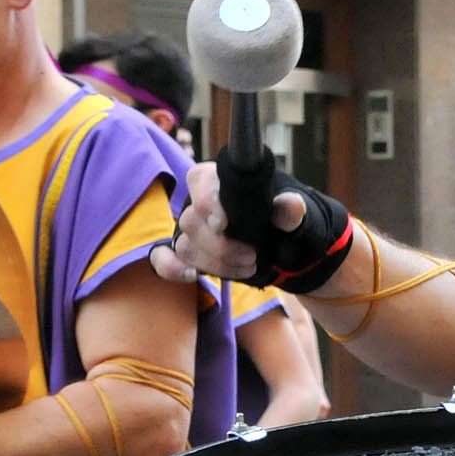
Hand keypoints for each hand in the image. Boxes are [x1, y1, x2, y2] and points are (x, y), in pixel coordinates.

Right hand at [153, 160, 295, 285]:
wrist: (281, 244)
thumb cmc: (279, 219)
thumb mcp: (290, 214)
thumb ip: (289, 210)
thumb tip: (291, 205)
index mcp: (220, 181)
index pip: (199, 180)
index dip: (206, 201)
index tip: (224, 224)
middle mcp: (199, 202)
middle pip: (190, 221)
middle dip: (221, 245)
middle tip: (252, 255)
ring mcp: (191, 229)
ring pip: (185, 246)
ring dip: (215, 263)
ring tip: (248, 267)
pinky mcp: (189, 251)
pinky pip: (163, 257)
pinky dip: (171, 267)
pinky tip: (192, 275)